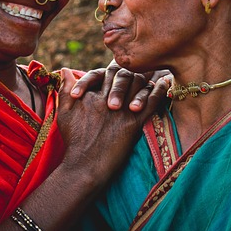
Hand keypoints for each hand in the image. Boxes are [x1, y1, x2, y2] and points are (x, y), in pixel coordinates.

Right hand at [56, 68, 169, 184]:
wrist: (84, 166)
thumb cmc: (74, 140)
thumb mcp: (65, 112)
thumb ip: (65, 89)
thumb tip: (65, 69)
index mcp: (92, 95)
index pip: (106, 73)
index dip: (116, 69)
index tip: (123, 66)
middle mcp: (108, 99)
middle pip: (124, 75)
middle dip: (133, 69)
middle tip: (145, 64)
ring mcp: (122, 111)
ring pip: (139, 85)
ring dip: (147, 77)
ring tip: (156, 71)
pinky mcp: (134, 124)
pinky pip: (152, 102)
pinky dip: (159, 91)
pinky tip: (165, 84)